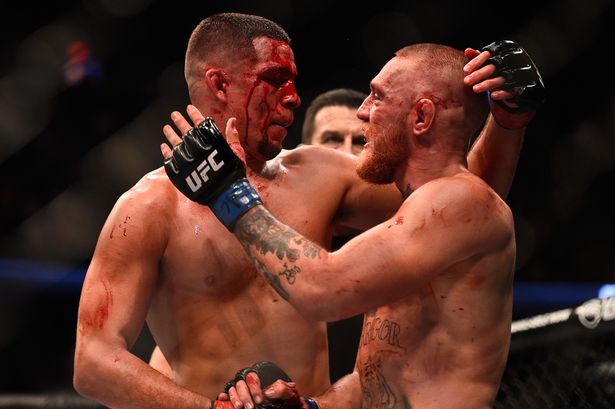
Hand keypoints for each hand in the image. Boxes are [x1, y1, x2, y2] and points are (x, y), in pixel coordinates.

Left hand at [161, 106, 260, 229]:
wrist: (226, 193)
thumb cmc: (233, 172)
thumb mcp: (236, 152)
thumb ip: (232, 135)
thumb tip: (232, 120)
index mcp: (210, 140)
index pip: (200, 122)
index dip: (194, 114)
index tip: (188, 108)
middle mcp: (196, 146)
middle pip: (185, 130)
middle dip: (179, 121)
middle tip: (174, 114)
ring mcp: (187, 158)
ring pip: (175, 142)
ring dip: (170, 134)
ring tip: (165, 128)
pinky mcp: (180, 169)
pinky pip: (170, 158)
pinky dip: (166, 151)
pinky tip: (163, 146)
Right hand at [222, 361, 305, 408]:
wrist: (289, 408)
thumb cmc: (289, 402)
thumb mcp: (290, 396)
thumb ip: (283, 390)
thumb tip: (268, 392)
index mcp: (263, 379)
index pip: (252, 376)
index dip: (254, 387)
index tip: (260, 400)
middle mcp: (251, 385)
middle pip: (241, 383)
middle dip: (244, 395)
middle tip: (250, 407)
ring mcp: (243, 393)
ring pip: (233, 389)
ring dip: (234, 397)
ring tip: (239, 406)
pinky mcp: (237, 402)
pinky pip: (225, 397)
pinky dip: (223, 398)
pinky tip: (222, 400)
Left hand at [463, 40, 545, 128]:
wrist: (518, 91)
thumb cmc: (498, 75)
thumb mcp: (488, 66)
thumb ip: (478, 59)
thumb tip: (467, 50)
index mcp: (505, 53)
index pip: (490, 54)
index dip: (477, 61)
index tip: (465, 70)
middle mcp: (514, 62)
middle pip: (494, 67)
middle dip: (479, 74)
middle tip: (466, 81)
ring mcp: (520, 74)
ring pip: (502, 79)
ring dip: (488, 84)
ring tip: (475, 89)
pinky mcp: (524, 87)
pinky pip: (513, 90)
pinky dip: (502, 93)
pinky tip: (492, 96)